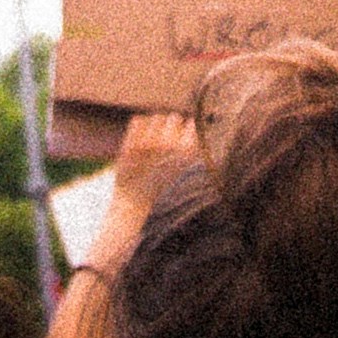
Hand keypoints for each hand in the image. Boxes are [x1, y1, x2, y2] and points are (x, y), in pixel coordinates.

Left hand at [85, 110, 199, 276]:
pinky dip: (141, 128)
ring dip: (158, 128)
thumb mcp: (193, 186)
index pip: (193, 126)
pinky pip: (138, 121)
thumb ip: (201, 163)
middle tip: (170, 145)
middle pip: (175, 118)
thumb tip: (206, 142)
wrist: (136, 220)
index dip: (190, 135)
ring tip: (156, 144)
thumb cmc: (168, 207)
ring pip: (157, 117)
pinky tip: (142, 144)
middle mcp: (171, 147)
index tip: (187, 144)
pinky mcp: (130, 146)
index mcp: (190, 156)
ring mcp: (148, 145)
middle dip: (174, 130)